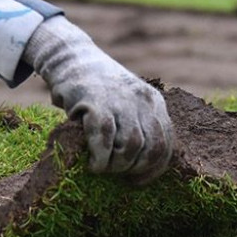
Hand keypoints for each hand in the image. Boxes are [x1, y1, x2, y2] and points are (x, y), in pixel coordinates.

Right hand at [22, 16, 173, 182]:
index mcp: (154, 101)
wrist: (70, 57)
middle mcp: (141, 100)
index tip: (137, 180)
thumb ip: (138, 124)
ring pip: (131, 146)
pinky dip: (99, 158)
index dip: (153, 169)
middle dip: (133, 168)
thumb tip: (142, 166)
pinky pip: (104, 139)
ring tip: (101, 167)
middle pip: (150, 148)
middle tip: (114, 172)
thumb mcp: (127, 101)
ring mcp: (119, 99)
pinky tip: (92, 163)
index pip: (165, 143)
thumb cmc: (97, 89)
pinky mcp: (95, 101)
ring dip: (116, 166)